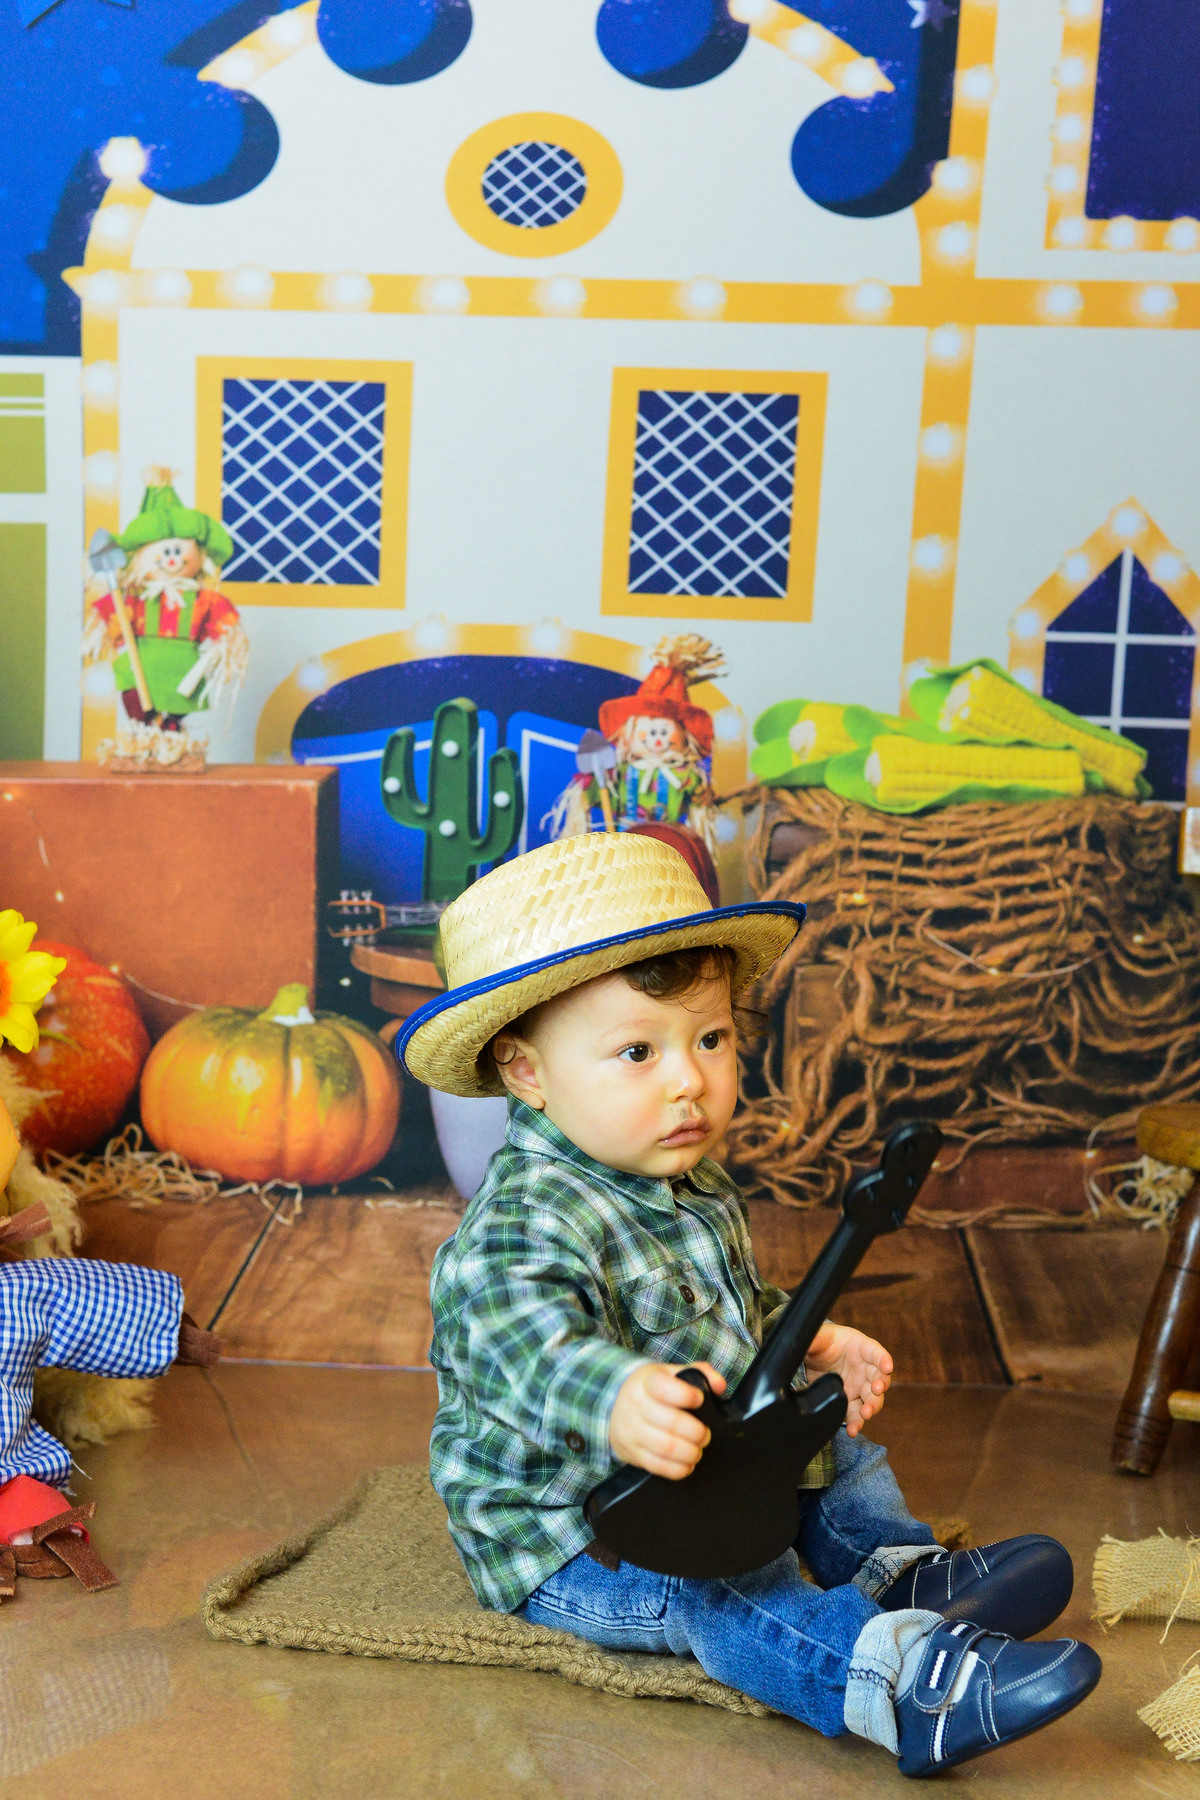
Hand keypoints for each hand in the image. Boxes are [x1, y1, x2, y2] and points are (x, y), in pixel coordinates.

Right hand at [608, 1362, 726, 1478]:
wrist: (617, 1407)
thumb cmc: (653, 1390)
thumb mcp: (671, 1374)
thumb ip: (700, 1373)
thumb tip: (720, 1386)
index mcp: (647, 1381)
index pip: (663, 1387)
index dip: (686, 1395)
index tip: (699, 1400)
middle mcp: (636, 1405)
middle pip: (671, 1422)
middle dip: (696, 1432)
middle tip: (705, 1435)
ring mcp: (632, 1430)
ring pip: (665, 1447)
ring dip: (689, 1452)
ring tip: (698, 1450)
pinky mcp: (632, 1452)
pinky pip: (657, 1465)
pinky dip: (678, 1469)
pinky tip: (688, 1463)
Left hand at [804, 1322, 891, 1435]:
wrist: (816, 1358)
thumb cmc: (824, 1342)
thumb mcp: (819, 1337)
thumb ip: (815, 1338)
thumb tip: (799, 1340)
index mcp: (861, 1348)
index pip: (876, 1352)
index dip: (883, 1359)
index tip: (887, 1366)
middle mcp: (865, 1369)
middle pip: (879, 1378)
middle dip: (880, 1385)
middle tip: (876, 1390)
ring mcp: (860, 1386)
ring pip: (871, 1399)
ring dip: (871, 1406)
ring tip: (865, 1414)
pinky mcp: (851, 1401)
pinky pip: (856, 1414)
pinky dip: (856, 1423)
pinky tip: (852, 1431)